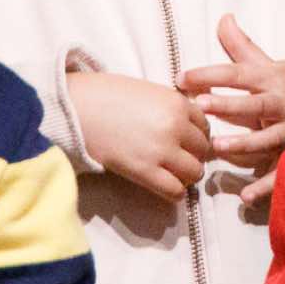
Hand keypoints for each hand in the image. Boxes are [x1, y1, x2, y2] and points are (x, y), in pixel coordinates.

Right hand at [66, 72, 211, 202]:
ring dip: (186, 175)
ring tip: (171, 173)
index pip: (205, 126)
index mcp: (178, 102)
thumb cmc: (108, 95)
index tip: (185, 141)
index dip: (196, 135)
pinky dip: (174, 191)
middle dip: (193, 156)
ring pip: (195, 172)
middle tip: (178, 159)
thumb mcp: (149, 92)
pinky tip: (163, 185)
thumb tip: (187, 126)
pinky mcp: (144, 171)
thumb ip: (171, 107)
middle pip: (203, 150)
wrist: (78, 107)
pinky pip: (175, 190)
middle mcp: (175, 126)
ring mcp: (162, 150)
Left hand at [179, 14, 284, 206]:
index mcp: (273, 79)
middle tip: (201, 106)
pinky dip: (266, 186)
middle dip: (228, 105)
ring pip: (267, 139)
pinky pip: (282, 172)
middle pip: (253, 104)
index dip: (211, 74)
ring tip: (219, 148)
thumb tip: (223, 17)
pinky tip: (246, 196)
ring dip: (244, 144)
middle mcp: (283, 104)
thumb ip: (243, 46)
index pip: (239, 74)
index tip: (182, 77)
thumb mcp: (275, 62)